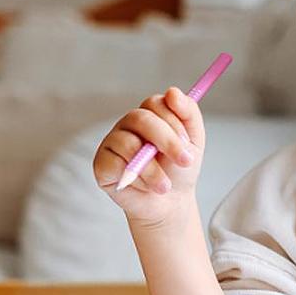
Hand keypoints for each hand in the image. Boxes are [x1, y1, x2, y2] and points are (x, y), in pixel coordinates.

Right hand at [93, 87, 204, 226]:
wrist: (169, 203)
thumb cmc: (179, 170)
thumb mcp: (193, 142)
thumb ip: (189, 114)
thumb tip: (173, 92)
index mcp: (151, 115)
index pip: (155, 103)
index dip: (174, 122)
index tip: (189, 144)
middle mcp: (129, 125)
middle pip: (141, 118)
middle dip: (168, 141)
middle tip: (185, 161)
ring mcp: (113, 142)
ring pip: (128, 143)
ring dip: (153, 168)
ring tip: (165, 186)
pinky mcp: (102, 162)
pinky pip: (115, 163)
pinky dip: (136, 177)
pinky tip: (145, 187)